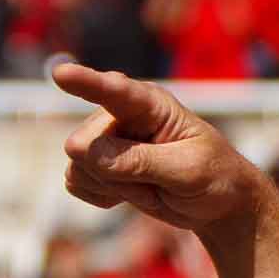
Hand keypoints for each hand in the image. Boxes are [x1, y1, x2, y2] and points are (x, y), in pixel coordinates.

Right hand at [55, 63, 267, 233]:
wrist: (217, 203)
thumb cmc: (212, 177)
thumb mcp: (188, 171)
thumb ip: (141, 161)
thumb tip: (84, 151)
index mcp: (151, 104)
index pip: (114, 91)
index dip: (86, 82)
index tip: (61, 74)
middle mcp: (119, 115)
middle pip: (85, 144)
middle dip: (116, 174)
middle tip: (161, 181)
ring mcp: (105, 138)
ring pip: (78, 167)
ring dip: (114, 187)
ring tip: (151, 185)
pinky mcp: (96, 163)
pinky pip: (77, 183)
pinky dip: (103, 196)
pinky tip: (134, 192)